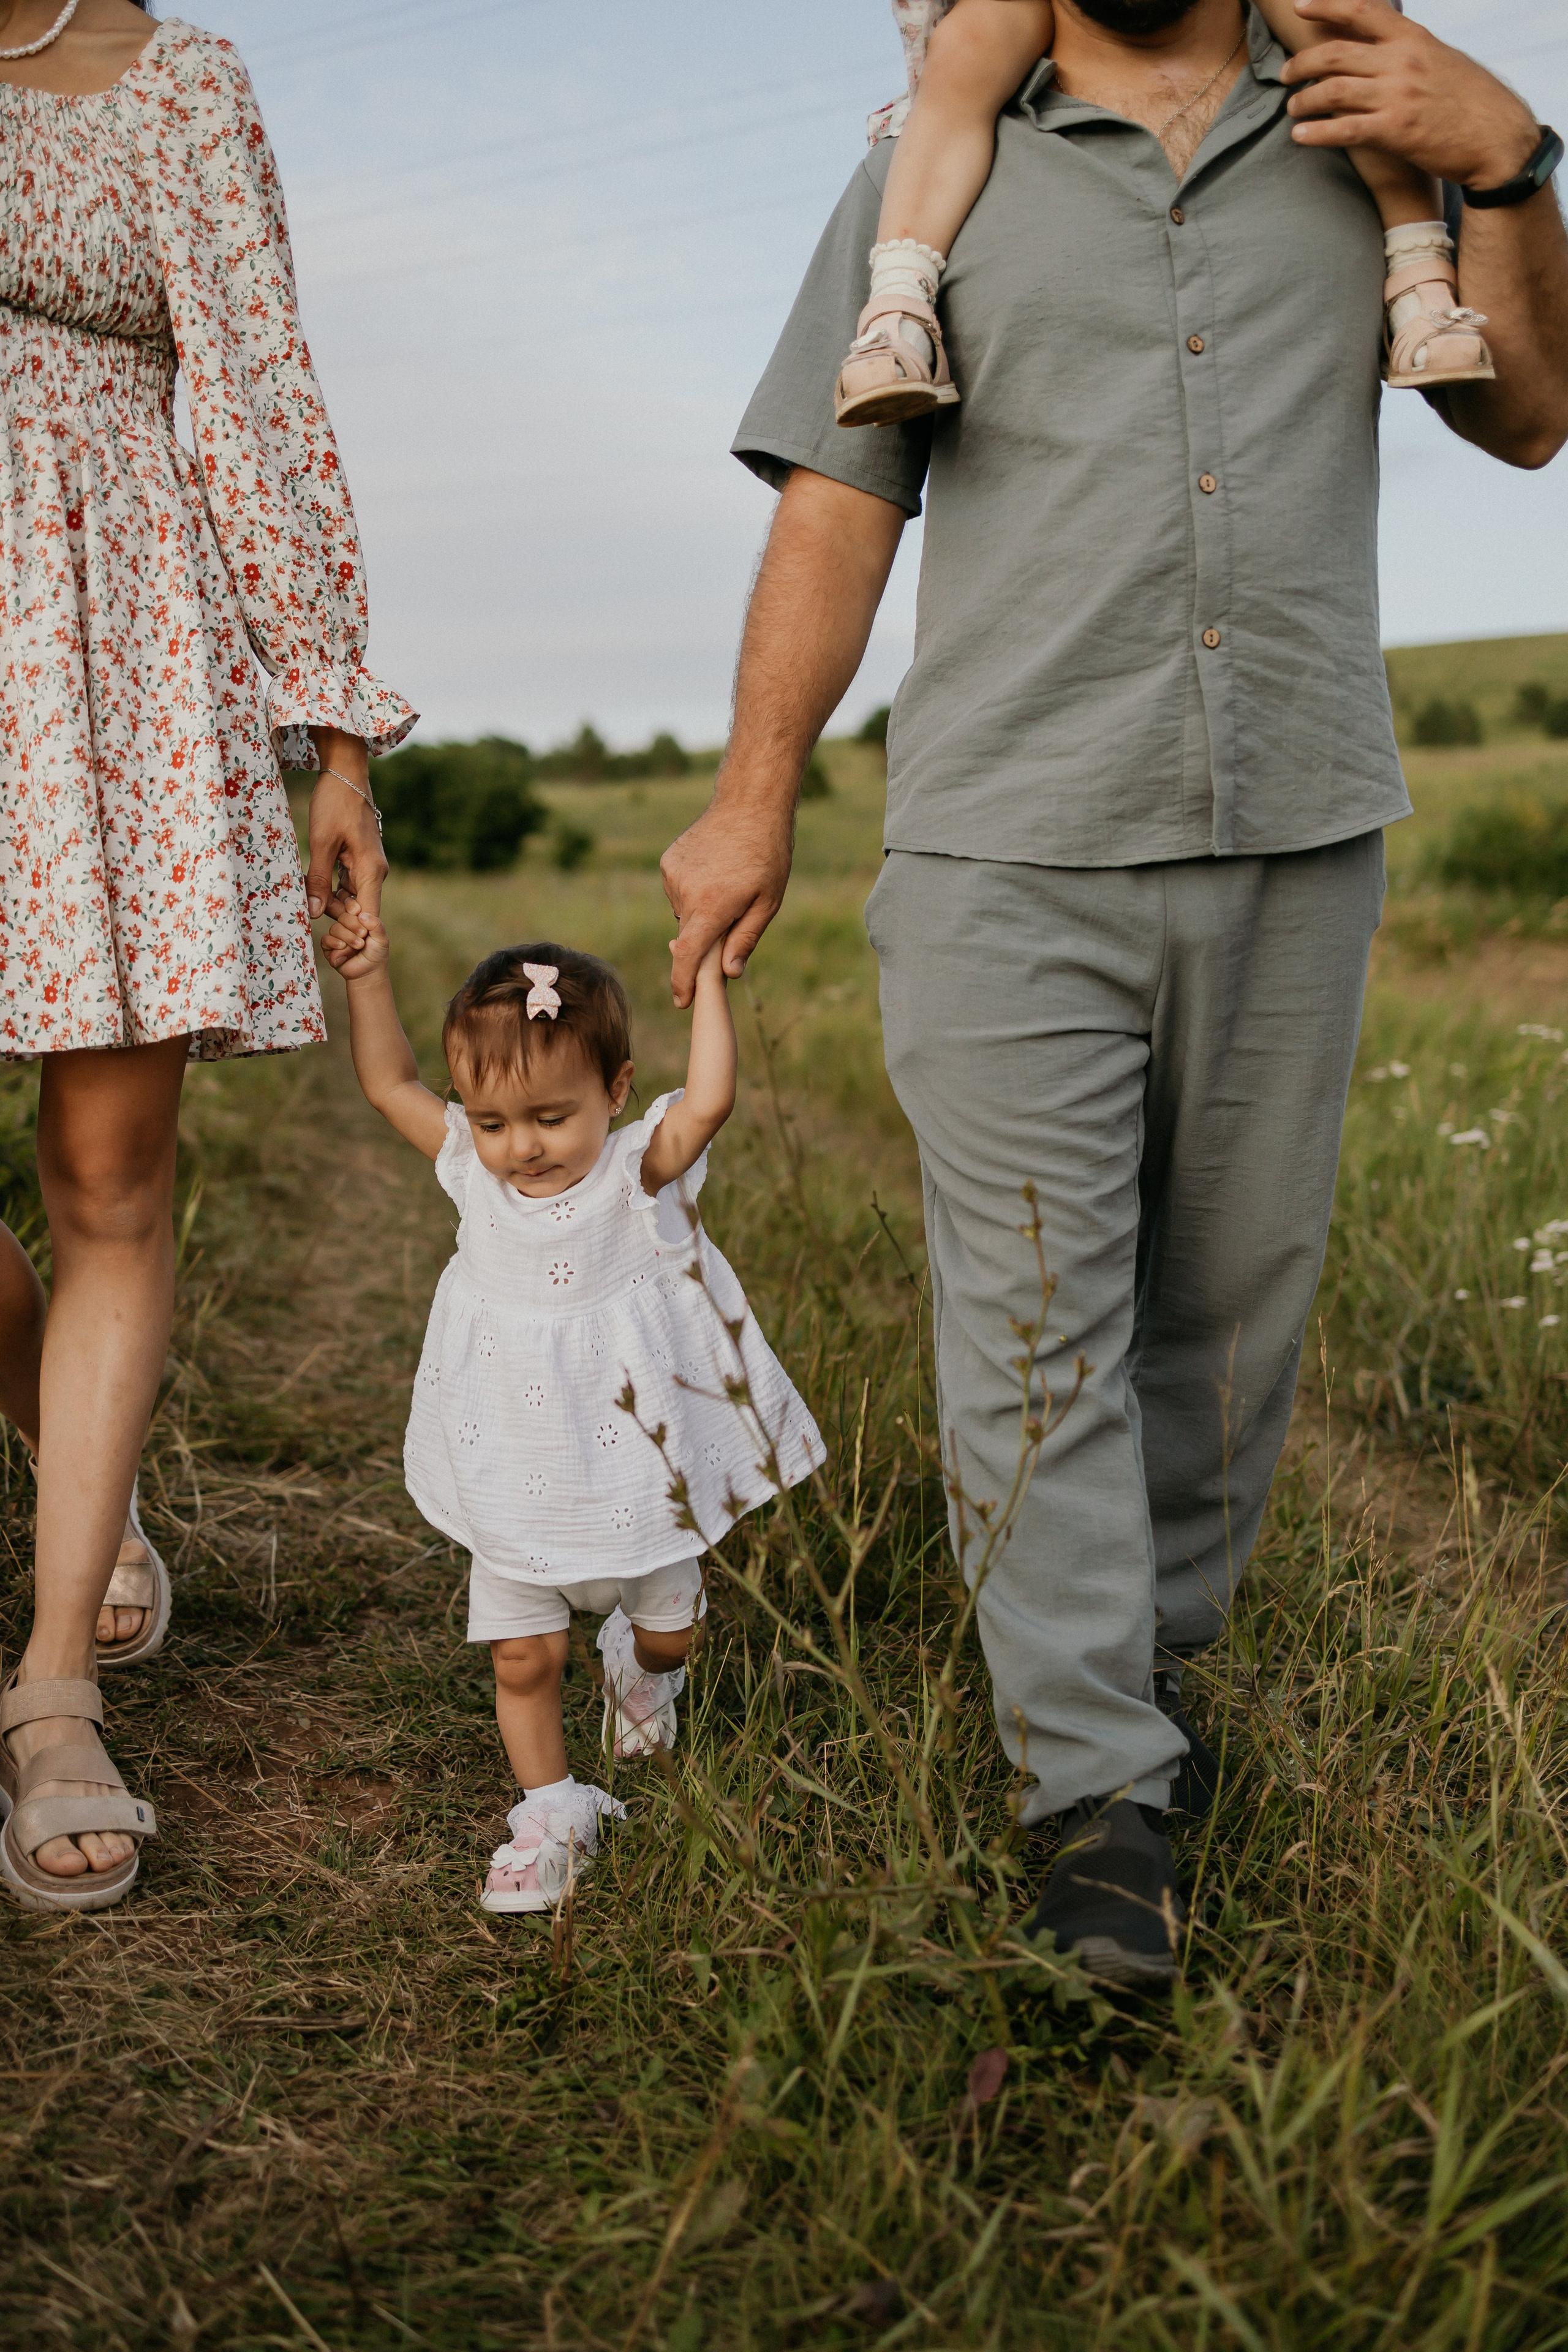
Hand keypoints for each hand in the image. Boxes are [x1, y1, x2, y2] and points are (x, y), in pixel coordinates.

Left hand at [304, 730, 386, 919]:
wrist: (345, 772)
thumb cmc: (335, 804)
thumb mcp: (321, 842)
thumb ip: (318, 880)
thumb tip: (314, 914)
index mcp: (371, 871)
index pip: (367, 916)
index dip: (351, 933)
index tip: (331, 941)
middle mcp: (374, 871)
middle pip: (355, 908)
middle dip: (332, 915)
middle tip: (305, 908)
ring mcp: (367, 865)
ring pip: (348, 896)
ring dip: (326, 899)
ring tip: (303, 892)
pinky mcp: (358, 858)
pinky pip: (345, 882)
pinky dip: (329, 886)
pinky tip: (309, 882)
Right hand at [322, 891, 387, 980]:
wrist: (369, 972)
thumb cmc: (376, 954)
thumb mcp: (381, 938)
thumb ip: (376, 924)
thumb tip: (361, 914)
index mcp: (358, 918)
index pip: (351, 905)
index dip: (352, 907)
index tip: (357, 911)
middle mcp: (346, 925)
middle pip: (343, 917)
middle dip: (353, 926)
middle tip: (363, 936)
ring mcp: (337, 935)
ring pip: (335, 928)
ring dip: (347, 938)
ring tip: (358, 946)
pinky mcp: (328, 946)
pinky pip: (326, 939)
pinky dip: (335, 943)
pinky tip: (343, 947)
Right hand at [659, 787, 793, 1007]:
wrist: (749, 802)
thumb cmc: (768, 853)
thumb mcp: (769, 902)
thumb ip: (745, 939)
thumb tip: (728, 974)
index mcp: (712, 905)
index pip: (689, 955)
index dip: (683, 982)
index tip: (681, 1001)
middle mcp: (686, 892)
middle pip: (690, 934)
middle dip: (707, 939)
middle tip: (734, 914)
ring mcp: (673, 875)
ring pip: (684, 912)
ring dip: (702, 911)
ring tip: (727, 884)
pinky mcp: (669, 862)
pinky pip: (679, 891)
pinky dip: (694, 892)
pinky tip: (715, 871)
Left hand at [1282, 0, 1539, 190]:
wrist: (1497, 137)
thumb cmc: (1472, 100)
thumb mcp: (1442, 59)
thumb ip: (1409, 52)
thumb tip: (1384, 49)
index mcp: (1413, 38)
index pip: (1362, 10)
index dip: (1327, 5)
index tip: (1301, 5)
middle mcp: (1402, 61)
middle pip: (1335, 53)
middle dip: (1302, 63)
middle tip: (1286, 75)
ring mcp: (1397, 95)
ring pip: (1332, 91)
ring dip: (1304, 99)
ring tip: (1292, 109)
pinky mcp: (1394, 131)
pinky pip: (1343, 129)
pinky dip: (1316, 133)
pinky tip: (1300, 137)